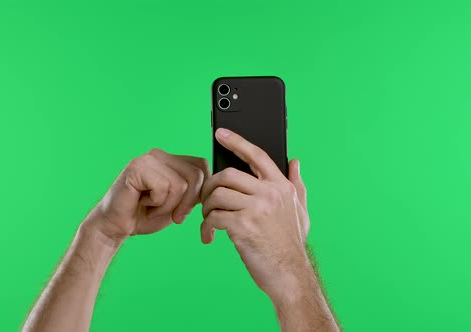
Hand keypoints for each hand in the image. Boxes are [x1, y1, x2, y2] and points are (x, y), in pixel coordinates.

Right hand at [88, 149, 209, 240]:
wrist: (116, 226)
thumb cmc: (145, 215)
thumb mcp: (178, 204)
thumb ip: (194, 192)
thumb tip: (214, 188)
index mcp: (170, 160)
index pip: (202, 166)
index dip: (201, 192)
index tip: (186, 210)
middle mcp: (159, 155)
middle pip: (195, 174)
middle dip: (188, 202)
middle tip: (174, 216)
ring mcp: (148, 159)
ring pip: (180, 184)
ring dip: (169, 205)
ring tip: (152, 207)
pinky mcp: (137, 167)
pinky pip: (164, 187)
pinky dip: (156, 204)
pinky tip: (142, 203)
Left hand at [200, 128, 309, 296]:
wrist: (289, 274)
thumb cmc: (290, 244)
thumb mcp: (299, 210)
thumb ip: (296, 184)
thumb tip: (295, 161)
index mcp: (281, 186)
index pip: (257, 155)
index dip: (237, 141)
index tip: (220, 133)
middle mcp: (270, 193)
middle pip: (228, 174)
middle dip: (211, 185)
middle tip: (207, 200)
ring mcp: (257, 209)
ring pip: (218, 194)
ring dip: (206, 207)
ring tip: (209, 220)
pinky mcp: (243, 226)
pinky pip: (214, 217)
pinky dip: (206, 227)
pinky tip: (209, 236)